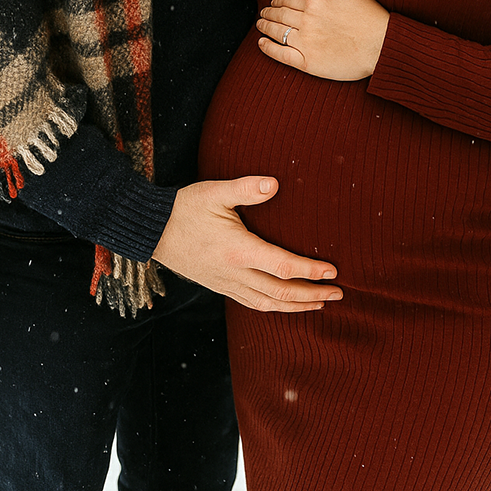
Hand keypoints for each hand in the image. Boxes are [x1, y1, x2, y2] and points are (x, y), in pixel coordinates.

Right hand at [152, 176, 341, 311]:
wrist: (152, 231)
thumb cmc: (184, 208)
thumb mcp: (216, 192)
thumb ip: (247, 188)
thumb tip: (275, 184)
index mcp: (238, 251)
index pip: (283, 267)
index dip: (311, 271)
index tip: (333, 271)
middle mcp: (234, 273)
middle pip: (281, 292)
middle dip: (312, 295)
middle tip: (338, 293)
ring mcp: (226, 284)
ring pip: (267, 303)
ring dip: (296, 306)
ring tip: (319, 304)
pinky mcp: (219, 286)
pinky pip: (252, 303)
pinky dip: (273, 307)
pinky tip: (284, 304)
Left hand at [256, 0, 389, 79]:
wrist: (382, 45)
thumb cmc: (370, 17)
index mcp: (315, 3)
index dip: (278, 0)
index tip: (274, 2)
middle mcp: (306, 21)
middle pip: (279, 14)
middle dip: (268, 12)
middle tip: (263, 13)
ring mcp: (305, 42)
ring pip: (277, 32)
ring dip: (265, 26)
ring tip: (259, 25)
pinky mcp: (308, 62)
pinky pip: (281, 54)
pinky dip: (268, 48)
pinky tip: (261, 43)